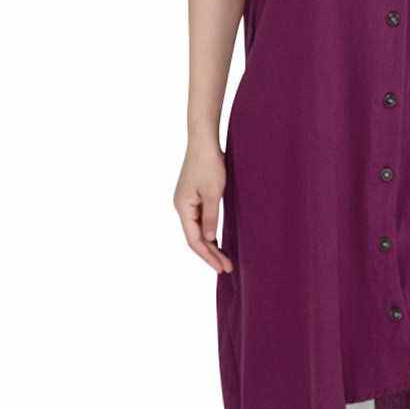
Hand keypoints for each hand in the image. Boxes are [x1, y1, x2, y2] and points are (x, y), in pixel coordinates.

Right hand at [173, 139, 234, 273]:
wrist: (203, 141)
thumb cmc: (209, 164)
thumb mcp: (214, 193)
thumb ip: (211, 217)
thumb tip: (210, 239)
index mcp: (183, 207)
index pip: (194, 240)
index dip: (208, 256)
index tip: (222, 267)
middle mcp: (181, 206)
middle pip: (195, 237)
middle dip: (211, 254)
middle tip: (228, 267)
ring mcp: (186, 201)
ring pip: (197, 229)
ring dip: (211, 244)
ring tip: (225, 258)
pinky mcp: (193, 195)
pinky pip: (200, 219)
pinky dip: (209, 231)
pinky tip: (218, 238)